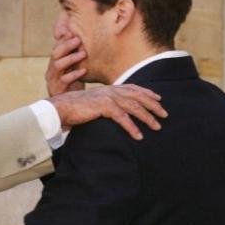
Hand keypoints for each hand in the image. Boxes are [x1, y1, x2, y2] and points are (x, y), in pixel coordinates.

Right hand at [46, 36, 86, 95]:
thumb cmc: (72, 84)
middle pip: (55, 53)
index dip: (64, 39)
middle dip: (67, 45)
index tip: (74, 32)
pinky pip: (65, 80)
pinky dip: (74, 74)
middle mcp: (51, 69)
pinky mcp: (58, 89)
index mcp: (54, 62)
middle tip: (78, 40)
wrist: (67, 105)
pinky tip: (84, 70)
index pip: (57, 47)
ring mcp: (53, 79)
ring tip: (83, 54)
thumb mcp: (73, 68)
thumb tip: (83, 40)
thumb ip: (75, 56)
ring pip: (58, 65)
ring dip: (71, 58)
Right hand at [48, 85, 166, 139]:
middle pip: (138, 96)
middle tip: (165, 115)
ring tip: (157, 127)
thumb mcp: (94, 104)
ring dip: (147, 118)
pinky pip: (122, 118)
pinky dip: (132, 127)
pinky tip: (139, 136)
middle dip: (153, 105)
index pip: (133, 88)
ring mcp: (108, 97)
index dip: (147, 93)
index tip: (159, 99)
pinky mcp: (103, 106)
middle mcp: (111, 90)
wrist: (60, 108)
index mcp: (110, 89)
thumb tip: (115, 113)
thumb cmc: (75, 109)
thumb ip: (106, 105)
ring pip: (134, 107)